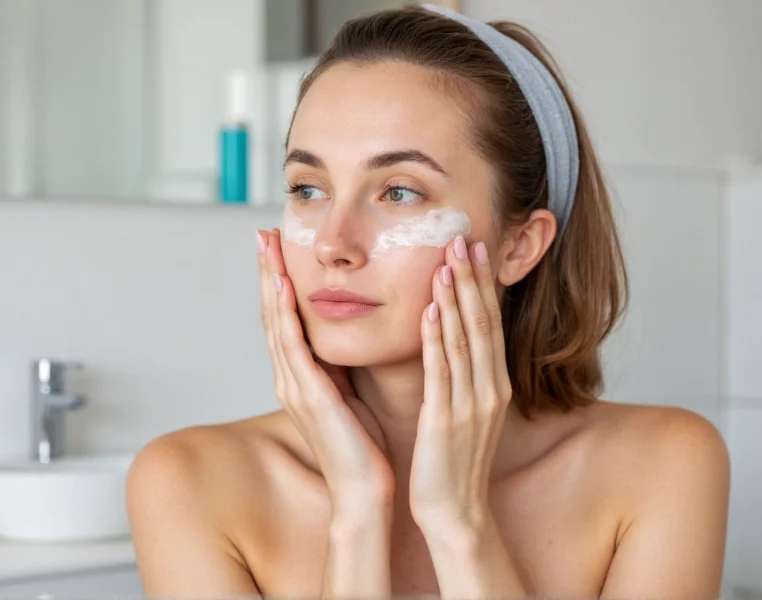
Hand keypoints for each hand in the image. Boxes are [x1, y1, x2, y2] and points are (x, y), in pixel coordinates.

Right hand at [256, 229, 393, 508]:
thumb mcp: (352, 390)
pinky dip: (284, 312)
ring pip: (276, 322)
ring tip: (266, 245)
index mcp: (303, 376)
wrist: (364, 491)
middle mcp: (291, 377)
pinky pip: (292, 346)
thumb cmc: (365, 443)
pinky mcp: (308, 395)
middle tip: (263, 233)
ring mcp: (294, 386)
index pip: (286, 319)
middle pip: (272, 313)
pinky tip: (281, 285)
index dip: (280, 282)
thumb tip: (351, 332)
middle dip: (267, 272)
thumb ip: (343, 363)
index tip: (280, 247)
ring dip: (269, 281)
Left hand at [409, 236, 512, 536]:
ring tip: (448, 262)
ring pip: (465, 342)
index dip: (482, 285)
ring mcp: (471, 404)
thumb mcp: (466, 410)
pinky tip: (429, 310)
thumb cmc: (453, 460)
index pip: (489, 325)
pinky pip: (442, 372)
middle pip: (482, 324)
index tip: (474, 250)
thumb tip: (450, 339)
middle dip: (472, 280)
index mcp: (493, 384)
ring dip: (456, 300)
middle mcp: (489, 389)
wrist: (455, 511)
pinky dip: (436, 339)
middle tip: (463, 240)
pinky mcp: (446, 421)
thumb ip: (463, 375)